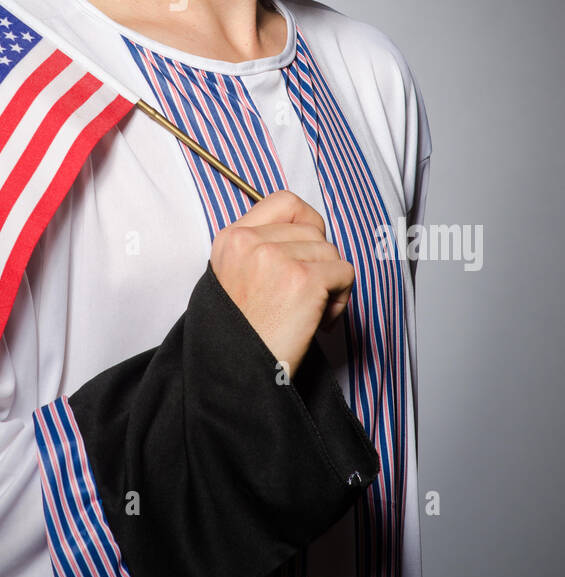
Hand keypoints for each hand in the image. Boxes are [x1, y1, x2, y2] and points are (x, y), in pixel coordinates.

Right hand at [209, 190, 354, 376]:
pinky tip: (320, 322)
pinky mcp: (303, 280)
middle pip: (313, 229)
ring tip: (311, 314)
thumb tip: (308, 234)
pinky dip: (341, 300)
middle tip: (308, 295)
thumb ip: (259, 249)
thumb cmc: (241, 336)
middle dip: (319, 261)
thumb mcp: (233, 278)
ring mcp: (276, 258)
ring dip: (331, 283)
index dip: (306, 223)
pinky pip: (345, 273)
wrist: (238, 375)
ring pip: (331, 251)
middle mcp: (250, 242)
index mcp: (231, 239)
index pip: (285, 202)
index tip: (307, 251)